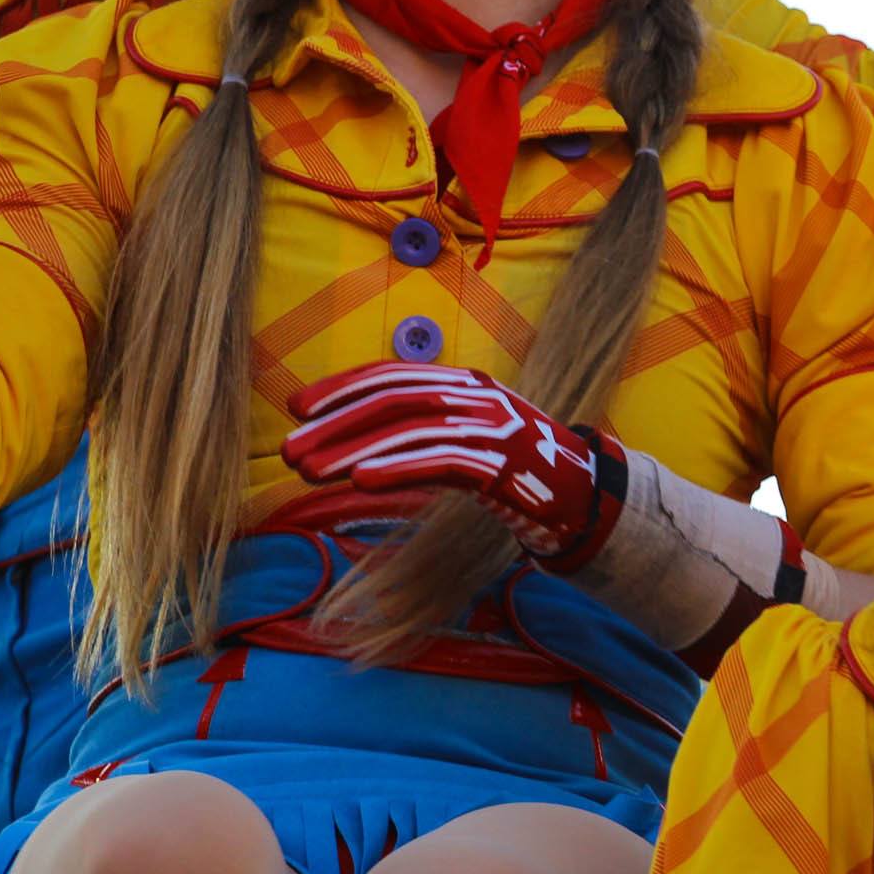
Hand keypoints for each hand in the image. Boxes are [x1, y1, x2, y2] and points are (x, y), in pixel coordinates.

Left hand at [281, 362, 618, 564]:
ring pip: (410, 431)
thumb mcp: (470, 436)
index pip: (394, 375)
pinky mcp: (503, 465)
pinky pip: (441, 462)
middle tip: (289, 450)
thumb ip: (426, 428)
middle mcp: (478, 398)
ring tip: (310, 471)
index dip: (341, 388)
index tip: (296, 408)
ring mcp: (493, 429)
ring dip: (353, 452)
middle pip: (394, 401)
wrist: (584, 499)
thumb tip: (358, 437)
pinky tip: (361, 481)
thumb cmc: (518, 471)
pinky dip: (397, 468)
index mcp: (467, 384)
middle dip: (336, 424)